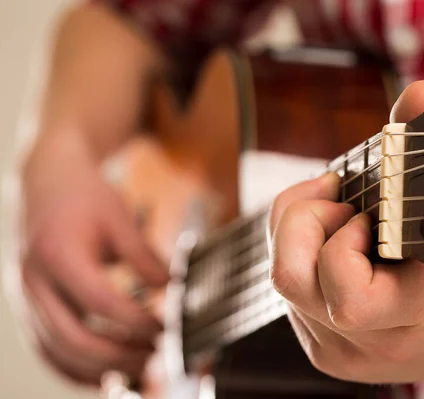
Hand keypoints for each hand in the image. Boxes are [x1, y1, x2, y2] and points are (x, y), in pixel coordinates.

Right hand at [18, 132, 168, 385]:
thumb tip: (173, 289)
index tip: (165, 329)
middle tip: (155, 356)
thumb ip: (146, 257)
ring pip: (58, 351)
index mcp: (59, 253)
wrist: (50, 184)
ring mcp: (26, 297)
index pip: (100, 301)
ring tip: (140, 365)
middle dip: (119, 354)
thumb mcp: (121, 219)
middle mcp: (35, 281)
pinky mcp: (29, 307)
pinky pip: (47, 350)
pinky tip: (107, 371)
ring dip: (100, 367)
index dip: (136, 321)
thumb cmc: (86, 198)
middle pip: (74, 337)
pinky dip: (76, 367)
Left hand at [267, 81, 423, 382]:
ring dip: (299, 230)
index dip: (343, 242)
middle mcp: (372, 341)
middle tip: (337, 200)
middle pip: (290, 281)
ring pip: (282, 280)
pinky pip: (289, 290)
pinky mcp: (323, 351)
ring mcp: (341, 351)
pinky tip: (331, 238)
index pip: (350, 295)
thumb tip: (416, 95)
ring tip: (336, 210)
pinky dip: (300, 251)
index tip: (367, 213)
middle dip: (303, 220)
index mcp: (419, 312)